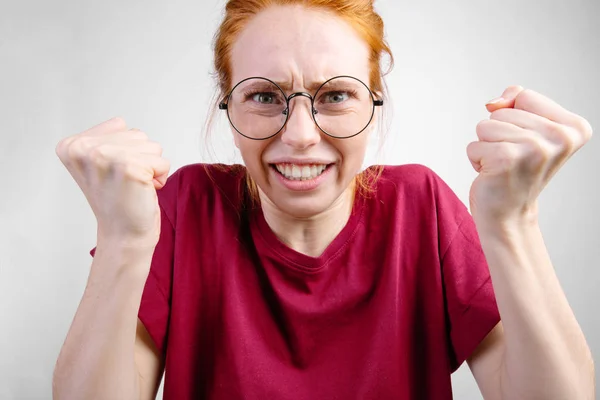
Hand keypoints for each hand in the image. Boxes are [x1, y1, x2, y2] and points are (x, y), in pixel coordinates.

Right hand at [55, 117, 169, 244]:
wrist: (123, 235)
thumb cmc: (117, 201)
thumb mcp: (98, 164)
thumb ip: (105, 139)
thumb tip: (120, 122)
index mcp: (71, 145)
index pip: (119, 125)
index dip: (125, 151)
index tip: (112, 174)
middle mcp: (84, 149)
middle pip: (137, 134)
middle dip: (140, 158)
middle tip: (125, 183)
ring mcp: (106, 157)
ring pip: (152, 146)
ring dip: (150, 168)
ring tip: (134, 186)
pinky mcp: (130, 168)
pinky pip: (162, 162)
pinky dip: (160, 178)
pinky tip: (143, 191)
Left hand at [467, 86, 592, 223]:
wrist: (509, 214)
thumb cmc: (516, 170)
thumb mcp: (526, 129)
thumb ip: (515, 102)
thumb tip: (494, 102)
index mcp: (575, 127)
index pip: (524, 95)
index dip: (514, 118)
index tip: (525, 144)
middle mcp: (561, 137)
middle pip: (503, 111)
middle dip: (498, 134)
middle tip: (512, 160)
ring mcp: (535, 148)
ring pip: (486, 125)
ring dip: (486, 146)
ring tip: (502, 166)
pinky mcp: (507, 159)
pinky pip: (473, 145)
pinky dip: (475, 159)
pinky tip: (492, 175)